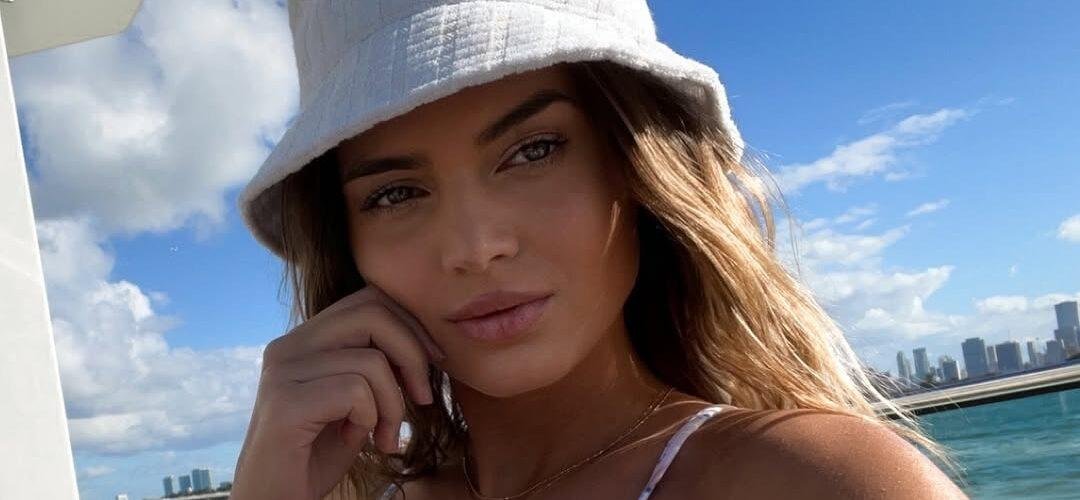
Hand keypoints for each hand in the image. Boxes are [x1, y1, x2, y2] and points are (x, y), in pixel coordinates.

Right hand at [231, 285, 444, 499]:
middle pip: (372, 313)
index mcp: (304, 339)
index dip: (411, 326)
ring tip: (384, 435)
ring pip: (371, 360)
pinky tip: (357, 439)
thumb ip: (376, 365)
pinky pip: (356, 392)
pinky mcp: (285, 403)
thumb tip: (427, 343)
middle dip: (413, 354)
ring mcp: (282, 373)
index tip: (433, 362)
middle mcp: (288, 346)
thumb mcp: (355, 400)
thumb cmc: (318, 454)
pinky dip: (372, 419)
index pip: (368, 299)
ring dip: (394, 405)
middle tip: (423, 398)